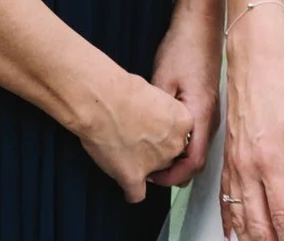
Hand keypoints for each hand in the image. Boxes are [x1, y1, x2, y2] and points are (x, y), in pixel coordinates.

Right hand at [73, 70, 194, 202]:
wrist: (100, 100)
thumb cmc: (122, 90)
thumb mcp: (155, 94)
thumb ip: (164, 114)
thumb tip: (156, 122)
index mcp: (183, 122)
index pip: (181, 138)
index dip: (164, 136)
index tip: (152, 131)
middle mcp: (173, 145)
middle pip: (169, 157)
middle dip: (154, 152)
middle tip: (136, 140)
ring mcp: (155, 163)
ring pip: (153, 174)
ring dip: (142, 167)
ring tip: (124, 152)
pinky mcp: (133, 176)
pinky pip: (136, 194)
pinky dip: (130, 189)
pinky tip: (124, 181)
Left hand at [147, 0, 221, 187]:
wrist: (200, 25)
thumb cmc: (184, 48)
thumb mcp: (162, 81)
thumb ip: (156, 113)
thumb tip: (143, 138)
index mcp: (201, 115)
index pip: (194, 162)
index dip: (173, 177)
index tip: (152, 178)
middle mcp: (210, 118)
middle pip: (196, 160)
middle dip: (173, 171)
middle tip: (148, 171)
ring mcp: (209, 112)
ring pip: (195, 148)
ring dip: (176, 157)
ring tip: (151, 156)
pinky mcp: (204, 105)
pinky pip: (195, 135)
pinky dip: (180, 144)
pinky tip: (161, 137)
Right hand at [220, 9, 283, 240]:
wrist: (255, 57)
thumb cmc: (283, 82)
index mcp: (270, 160)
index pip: (282, 213)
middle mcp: (247, 166)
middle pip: (257, 220)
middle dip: (270, 240)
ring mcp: (234, 162)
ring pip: (238, 212)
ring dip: (249, 235)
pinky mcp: (227, 154)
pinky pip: (224, 195)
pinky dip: (228, 217)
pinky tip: (232, 229)